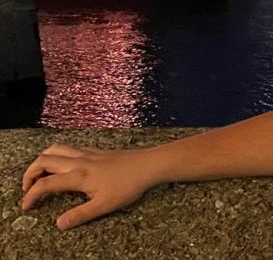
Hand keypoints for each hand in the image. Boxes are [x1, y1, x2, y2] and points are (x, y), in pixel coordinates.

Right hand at [21, 143, 160, 229]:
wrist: (148, 165)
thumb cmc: (129, 185)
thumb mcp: (105, 205)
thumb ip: (80, 215)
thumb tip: (59, 224)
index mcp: (78, 176)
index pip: (45, 184)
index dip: (31, 195)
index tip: (26, 206)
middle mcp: (78, 161)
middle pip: (43, 160)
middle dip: (29, 174)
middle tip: (27, 189)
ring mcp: (86, 153)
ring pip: (54, 149)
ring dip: (41, 160)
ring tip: (39, 175)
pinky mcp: (94, 150)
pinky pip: (68, 147)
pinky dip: (56, 154)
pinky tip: (62, 165)